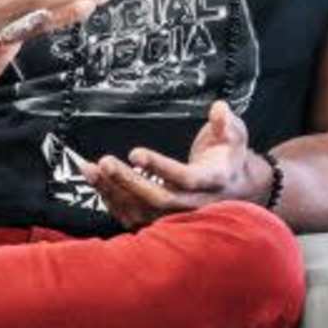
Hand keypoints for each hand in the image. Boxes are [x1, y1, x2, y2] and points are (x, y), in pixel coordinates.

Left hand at [91, 100, 261, 230]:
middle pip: (158, 199)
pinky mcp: (162, 219)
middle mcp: (195, 203)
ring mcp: (177, 215)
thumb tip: (218, 108)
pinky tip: (97, 181)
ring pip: (141, 210)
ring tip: (91, 169)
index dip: (160, 167)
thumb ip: (226, 122)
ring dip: (114, 191)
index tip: (135, 153)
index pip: (185, 178)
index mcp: (214, 181)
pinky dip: (112, 200)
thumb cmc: (230, 156)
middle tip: (105, 162)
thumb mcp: (236, 134)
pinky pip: (133, 215)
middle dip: (129, 182)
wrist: (236, 188)